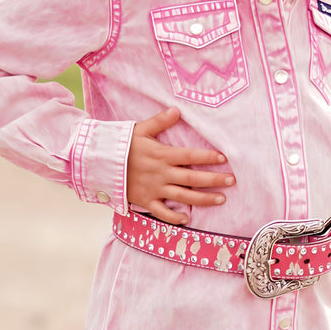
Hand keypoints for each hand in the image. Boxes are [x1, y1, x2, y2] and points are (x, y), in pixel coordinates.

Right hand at [127, 106, 234, 224]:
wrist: (99, 163)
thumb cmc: (121, 145)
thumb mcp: (139, 129)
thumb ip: (160, 121)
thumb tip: (177, 110)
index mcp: (162, 155)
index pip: (190, 156)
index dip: (208, 157)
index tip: (224, 158)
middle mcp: (161, 174)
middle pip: (192, 178)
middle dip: (214, 180)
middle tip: (231, 181)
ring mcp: (154, 189)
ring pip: (184, 197)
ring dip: (203, 199)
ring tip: (221, 199)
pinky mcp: (145, 201)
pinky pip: (162, 213)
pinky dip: (175, 218)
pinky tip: (188, 219)